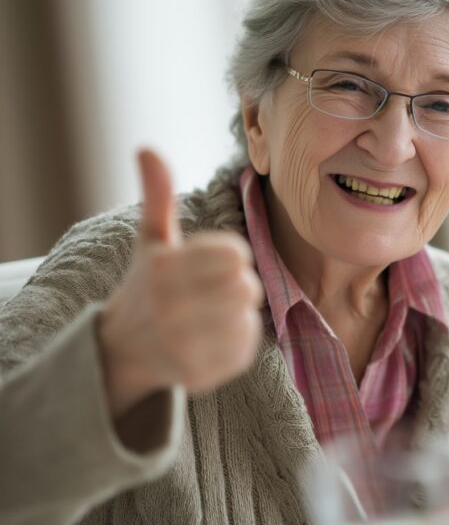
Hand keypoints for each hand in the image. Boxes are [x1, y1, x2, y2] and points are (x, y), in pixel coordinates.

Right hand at [98, 150, 263, 417]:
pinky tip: (214, 338)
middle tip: (215, 291)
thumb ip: (157, 196)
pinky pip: (247, 348)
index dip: (231, 255)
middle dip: (239, 283)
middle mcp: (167, 309)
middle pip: (248, 285)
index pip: (235, 253)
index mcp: (161, 269)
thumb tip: (146, 147)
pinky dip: (239, 340)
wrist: (123, 349)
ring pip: (249, 317)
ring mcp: (182, 347)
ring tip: (213, 314)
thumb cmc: (149, 284)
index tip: (212, 263)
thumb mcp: (152, 241)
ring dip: (240, 312)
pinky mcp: (198, 376)